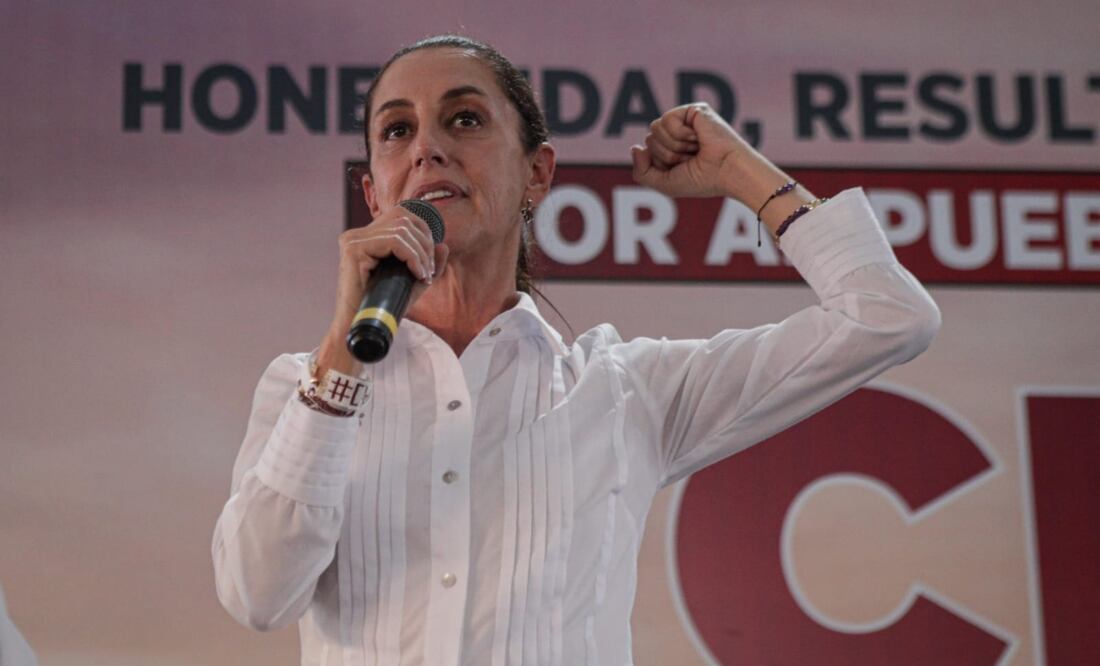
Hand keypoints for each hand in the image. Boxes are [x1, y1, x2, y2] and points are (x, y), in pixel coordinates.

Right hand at [318, 208, 448, 373]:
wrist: (362, 327)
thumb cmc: (385, 306)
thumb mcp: (412, 282)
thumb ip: (427, 263)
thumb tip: (444, 244)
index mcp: (366, 237)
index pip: (402, 216)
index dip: (424, 234)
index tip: (430, 263)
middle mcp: (357, 234)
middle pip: (403, 218)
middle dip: (425, 243)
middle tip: (429, 270)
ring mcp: (353, 240)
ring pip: (401, 230)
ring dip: (421, 253)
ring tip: (424, 275)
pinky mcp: (353, 249)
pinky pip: (394, 242)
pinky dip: (412, 257)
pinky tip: (418, 274)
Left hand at [630, 102, 748, 198]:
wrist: (728, 171)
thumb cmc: (702, 181)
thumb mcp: (664, 184)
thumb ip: (641, 172)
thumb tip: (634, 148)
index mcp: (671, 150)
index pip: (646, 151)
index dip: (660, 164)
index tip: (683, 169)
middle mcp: (677, 134)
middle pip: (649, 139)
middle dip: (667, 155)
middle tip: (691, 159)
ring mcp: (685, 121)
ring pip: (655, 128)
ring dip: (674, 146)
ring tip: (695, 149)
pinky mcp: (693, 110)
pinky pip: (667, 119)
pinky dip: (681, 134)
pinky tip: (698, 137)